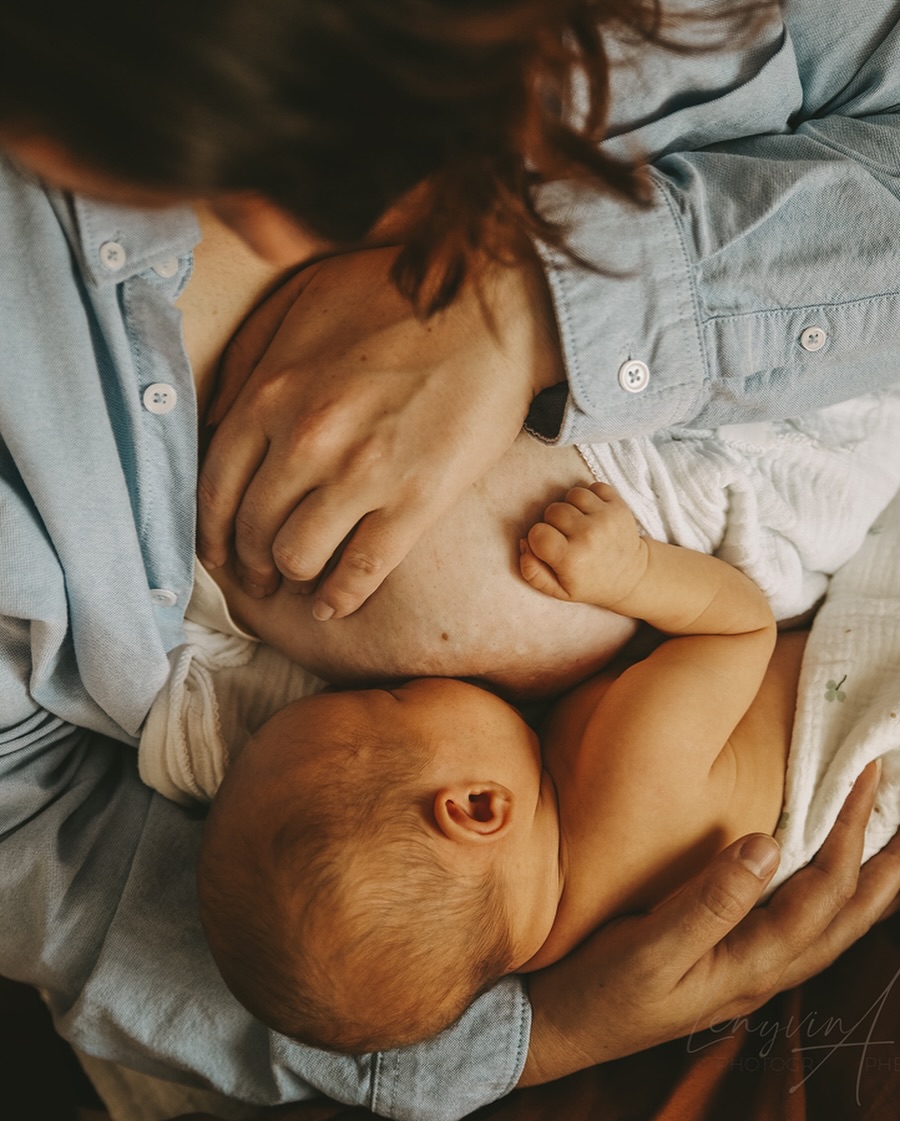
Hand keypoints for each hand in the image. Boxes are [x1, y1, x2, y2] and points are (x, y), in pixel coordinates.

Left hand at [198, 246, 563, 618]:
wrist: (494, 309)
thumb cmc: (400, 296)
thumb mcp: (304, 300)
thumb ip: (253, 358)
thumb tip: (220, 419)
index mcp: (273, 393)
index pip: (216, 485)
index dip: (212, 530)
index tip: (219, 550)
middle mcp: (308, 440)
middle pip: (253, 528)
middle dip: (250, 562)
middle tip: (258, 575)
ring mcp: (362, 474)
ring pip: (299, 558)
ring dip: (293, 578)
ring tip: (299, 583)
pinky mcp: (416, 501)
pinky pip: (363, 571)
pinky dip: (341, 598)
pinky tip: (334, 607)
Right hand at [519, 482, 646, 605]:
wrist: (631, 577)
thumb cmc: (589, 583)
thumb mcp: (558, 590)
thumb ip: (532, 571)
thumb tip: (524, 543)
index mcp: (572, 559)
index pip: (537, 533)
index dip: (538, 538)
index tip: (550, 548)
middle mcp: (589, 536)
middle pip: (552, 510)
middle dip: (554, 522)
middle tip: (566, 537)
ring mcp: (606, 518)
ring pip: (572, 494)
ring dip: (571, 507)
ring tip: (579, 523)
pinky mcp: (619, 506)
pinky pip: (593, 486)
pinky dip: (590, 497)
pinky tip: (592, 514)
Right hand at [520, 761, 899, 1084]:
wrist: (560, 1029)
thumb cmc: (602, 992)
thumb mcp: (650, 949)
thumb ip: (710, 902)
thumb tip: (767, 845)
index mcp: (752, 965)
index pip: (822, 894)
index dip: (850, 834)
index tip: (866, 778)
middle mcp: (763, 973)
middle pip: (846, 918)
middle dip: (885, 866)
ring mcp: (747, 972)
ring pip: (829, 928)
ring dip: (864, 885)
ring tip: (886, 847)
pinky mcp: (726, 963)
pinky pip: (799, 928)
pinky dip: (825, 897)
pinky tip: (814, 879)